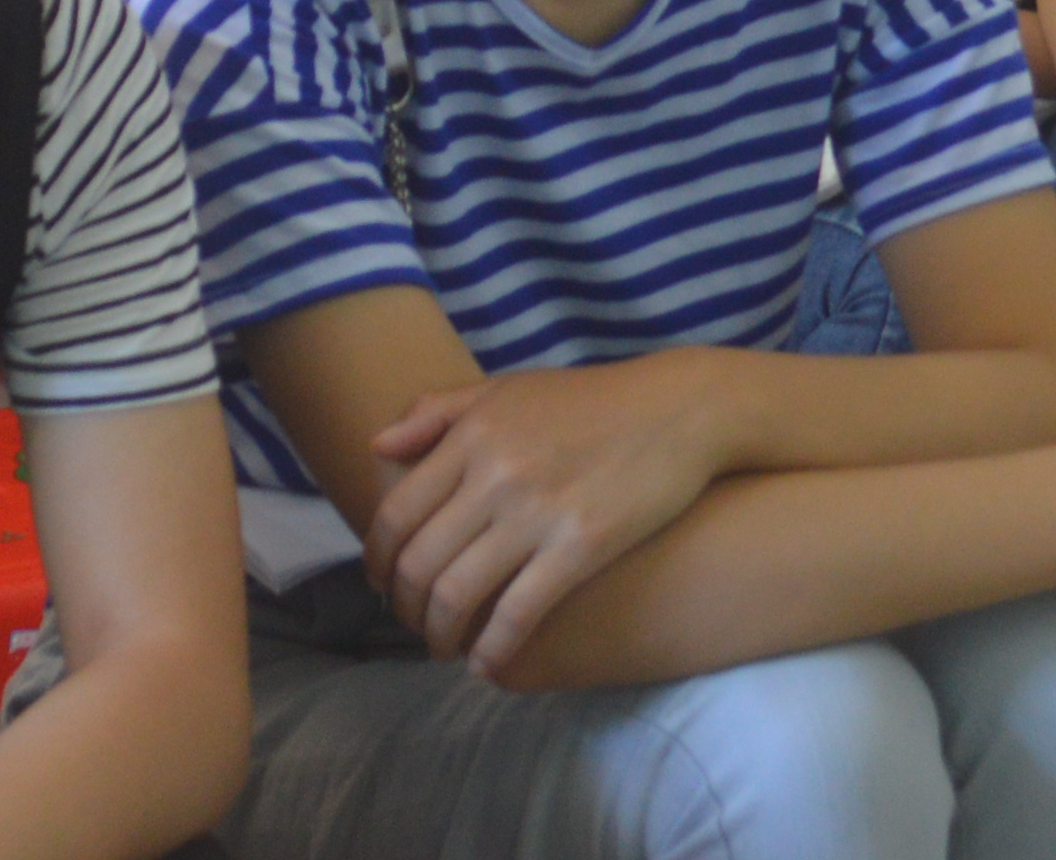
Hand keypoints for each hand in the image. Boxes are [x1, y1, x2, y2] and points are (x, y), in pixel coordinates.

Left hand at [364, 358, 727, 670]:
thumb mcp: (510, 389)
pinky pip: (518, 613)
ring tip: (444, 648)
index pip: (396, 513)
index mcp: (473, 433)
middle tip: (412, 624)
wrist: (679, 410)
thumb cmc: (592, 401)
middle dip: (405, 608)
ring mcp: (538, 511)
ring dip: (440, 635)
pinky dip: (492, 649)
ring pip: (458, 594)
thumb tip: (376, 444)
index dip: (376, 559)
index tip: (380, 584)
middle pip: (419, 562)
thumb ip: (438, 412)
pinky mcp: (582, 546)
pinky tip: (486, 665)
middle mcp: (496, 472)